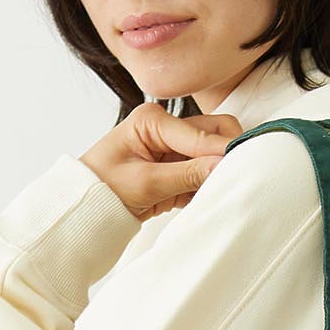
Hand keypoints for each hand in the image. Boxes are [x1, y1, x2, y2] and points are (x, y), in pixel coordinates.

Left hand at [80, 102, 242, 222]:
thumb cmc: (102, 190)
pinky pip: (204, 172)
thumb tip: (223, 166)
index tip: (244, 165)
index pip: (200, 132)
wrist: (85, 209)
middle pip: (214, 132)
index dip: (223, 150)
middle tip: (242, 175)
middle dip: (228, 153)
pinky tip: (213, 196)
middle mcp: (167, 127)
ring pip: (213, 153)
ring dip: (220, 170)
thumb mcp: (145, 184)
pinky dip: (210, 184)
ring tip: (230, 188)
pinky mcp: (177, 169)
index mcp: (153, 119)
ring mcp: (173, 148)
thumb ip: (186, 175)